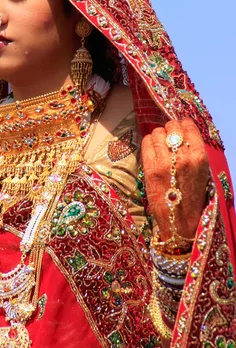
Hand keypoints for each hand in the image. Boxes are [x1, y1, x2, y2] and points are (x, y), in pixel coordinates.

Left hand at [141, 119, 209, 240]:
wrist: (181, 222)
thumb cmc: (192, 198)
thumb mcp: (201, 172)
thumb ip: (193, 152)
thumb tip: (181, 134)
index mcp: (199, 157)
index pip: (189, 126)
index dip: (181, 125)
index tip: (178, 128)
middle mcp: (183, 156)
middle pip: (172, 127)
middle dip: (169, 129)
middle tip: (167, 137)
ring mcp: (165, 161)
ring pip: (158, 133)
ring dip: (157, 137)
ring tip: (159, 147)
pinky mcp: (150, 167)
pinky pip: (147, 143)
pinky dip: (148, 143)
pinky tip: (152, 151)